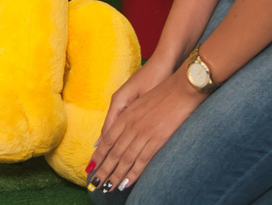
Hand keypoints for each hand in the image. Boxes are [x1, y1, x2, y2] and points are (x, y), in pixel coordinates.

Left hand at [88, 70, 205, 191]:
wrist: (179, 85)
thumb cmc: (157, 87)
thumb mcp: (132, 97)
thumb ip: (118, 116)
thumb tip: (107, 135)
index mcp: (124, 115)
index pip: (107, 140)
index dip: (99, 155)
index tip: (91, 167)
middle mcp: (130, 125)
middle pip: (113, 152)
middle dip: (104, 169)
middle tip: (96, 183)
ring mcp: (143, 132)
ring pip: (125, 158)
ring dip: (115, 174)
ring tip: (108, 187)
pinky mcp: (157, 138)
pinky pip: (143, 160)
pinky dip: (134, 172)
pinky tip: (128, 182)